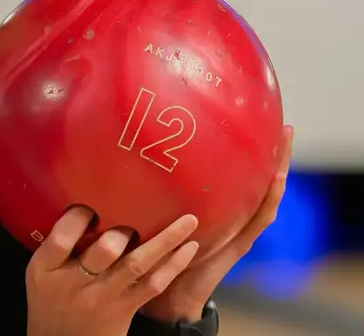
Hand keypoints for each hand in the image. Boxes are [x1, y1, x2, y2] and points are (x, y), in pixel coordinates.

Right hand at [25, 206, 199, 335]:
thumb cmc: (49, 299)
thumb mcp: (40, 272)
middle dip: (126, 228)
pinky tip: (188, 249)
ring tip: (188, 221)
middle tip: (143, 209)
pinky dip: (173, 266)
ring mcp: (103, 297)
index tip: (92, 204)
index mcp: (46, 269)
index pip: (63, 237)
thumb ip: (57, 245)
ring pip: (137, 264)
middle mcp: (76, 283)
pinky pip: (152, 285)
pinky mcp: (125, 309)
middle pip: (105, 250)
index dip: (79, 217)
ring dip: (165, 241)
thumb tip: (88, 207)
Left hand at [141, 124, 294, 322]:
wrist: (165, 291)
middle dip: (272, 154)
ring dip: (278, 170)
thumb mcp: (154, 210)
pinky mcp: (237, 245)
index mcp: (214, 207)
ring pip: (265, 196)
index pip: (235, 174)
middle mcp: (231, 216)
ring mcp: (237, 229)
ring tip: (285, 144)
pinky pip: (257, 220)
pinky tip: (275, 180)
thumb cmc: (153, 248)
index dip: (247, 152)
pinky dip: (268, 200)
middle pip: (257, 180)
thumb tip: (127, 149)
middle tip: (284, 127)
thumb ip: (151, 187)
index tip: (254, 121)